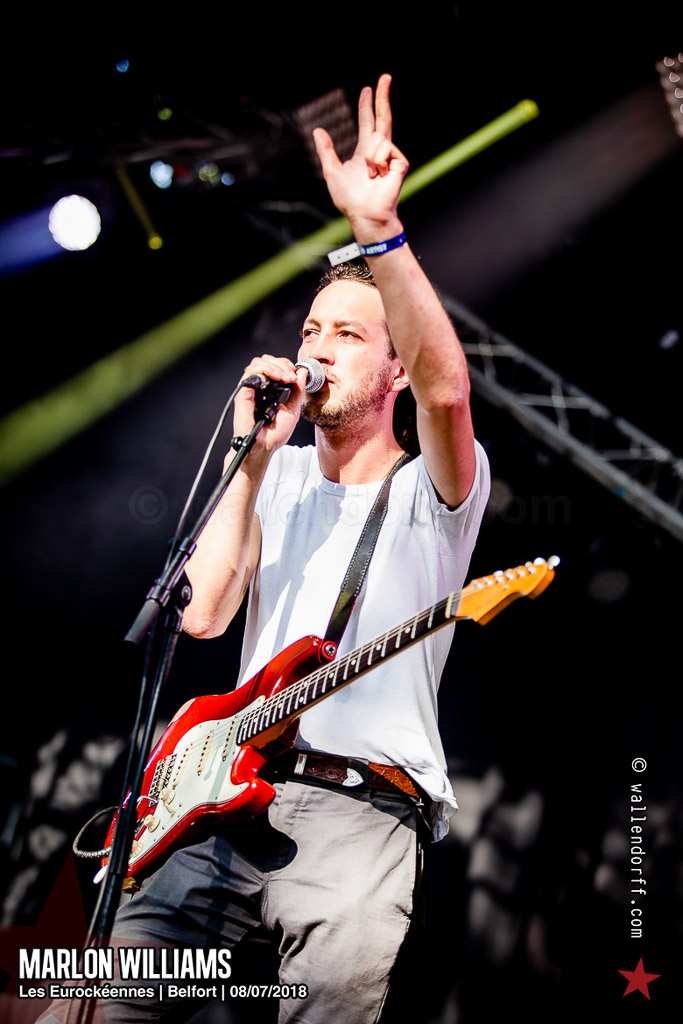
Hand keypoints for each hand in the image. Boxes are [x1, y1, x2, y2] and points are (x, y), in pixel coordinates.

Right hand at [231, 356, 306, 458]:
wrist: (264, 446)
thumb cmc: (276, 434)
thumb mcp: (293, 409)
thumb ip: (298, 390)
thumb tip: (302, 372)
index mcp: (270, 390)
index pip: (275, 367)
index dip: (286, 366)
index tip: (295, 376)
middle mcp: (259, 387)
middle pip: (266, 361)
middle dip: (281, 364)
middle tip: (291, 376)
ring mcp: (251, 389)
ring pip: (257, 363)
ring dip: (274, 366)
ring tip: (284, 377)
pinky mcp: (243, 393)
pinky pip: (250, 372)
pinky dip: (265, 370)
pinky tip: (276, 377)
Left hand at [313, 74, 408, 240]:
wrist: (365, 215)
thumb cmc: (350, 200)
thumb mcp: (332, 172)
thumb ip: (326, 151)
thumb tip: (318, 131)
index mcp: (365, 151)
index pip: (368, 122)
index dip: (367, 105)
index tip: (367, 90)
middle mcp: (379, 150)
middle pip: (383, 117)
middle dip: (383, 96)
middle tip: (385, 76)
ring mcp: (391, 156)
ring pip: (378, 137)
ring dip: (370, 158)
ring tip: (371, 175)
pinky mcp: (399, 162)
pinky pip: (385, 148)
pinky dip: (378, 162)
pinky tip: (380, 176)